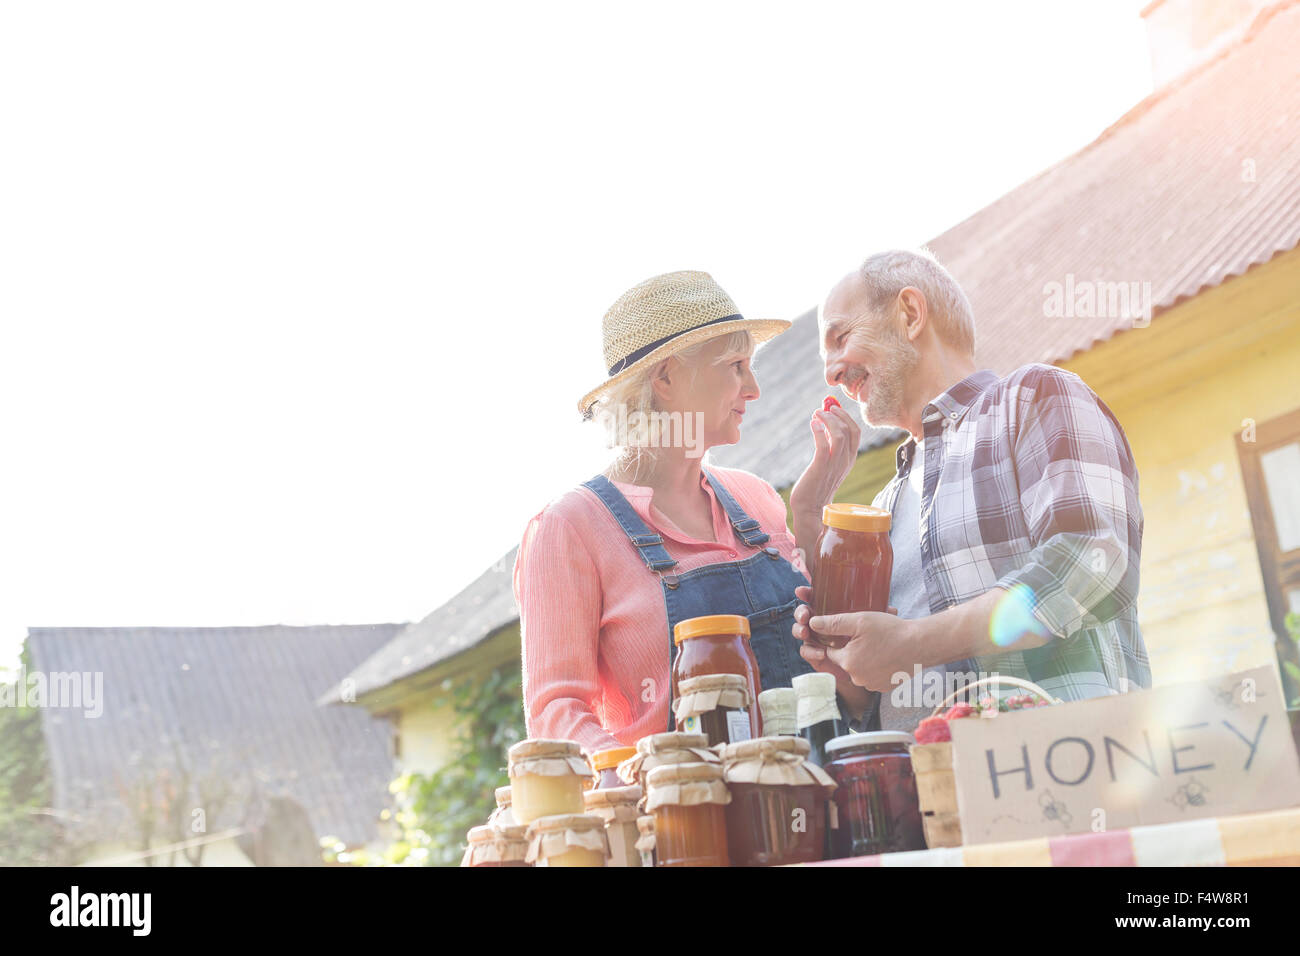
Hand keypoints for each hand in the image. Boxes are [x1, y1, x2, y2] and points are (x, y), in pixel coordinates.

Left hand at [789, 404, 861, 518]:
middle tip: (823, 408)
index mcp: (849, 460)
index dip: (845, 416)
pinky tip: (813, 424)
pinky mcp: (820, 468)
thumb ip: (829, 446)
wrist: (810, 509)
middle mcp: (845, 461)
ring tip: (816, 414)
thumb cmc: (816, 485)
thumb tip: (824, 424)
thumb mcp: (828, 464)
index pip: (856, 432)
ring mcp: (834, 465)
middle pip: (850, 430)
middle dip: (837, 414)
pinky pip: (824, 445)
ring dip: (827, 419)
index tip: (833, 408)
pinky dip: (819, 431)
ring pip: (839, 434)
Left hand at [791, 585, 895, 717]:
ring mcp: (871, 685)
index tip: (849, 633)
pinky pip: (873, 676)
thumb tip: (812, 623)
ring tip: (878, 645)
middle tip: (867, 637)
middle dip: (852, 649)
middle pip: (845, 661)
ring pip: (859, 669)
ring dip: (864, 659)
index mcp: (848, 662)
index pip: (830, 651)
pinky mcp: (884, 688)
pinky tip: (886, 655)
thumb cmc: (891, 631)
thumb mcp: (860, 620)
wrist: (921, 645)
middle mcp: (857, 678)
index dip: (838, 640)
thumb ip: (833, 623)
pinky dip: (876, 667)